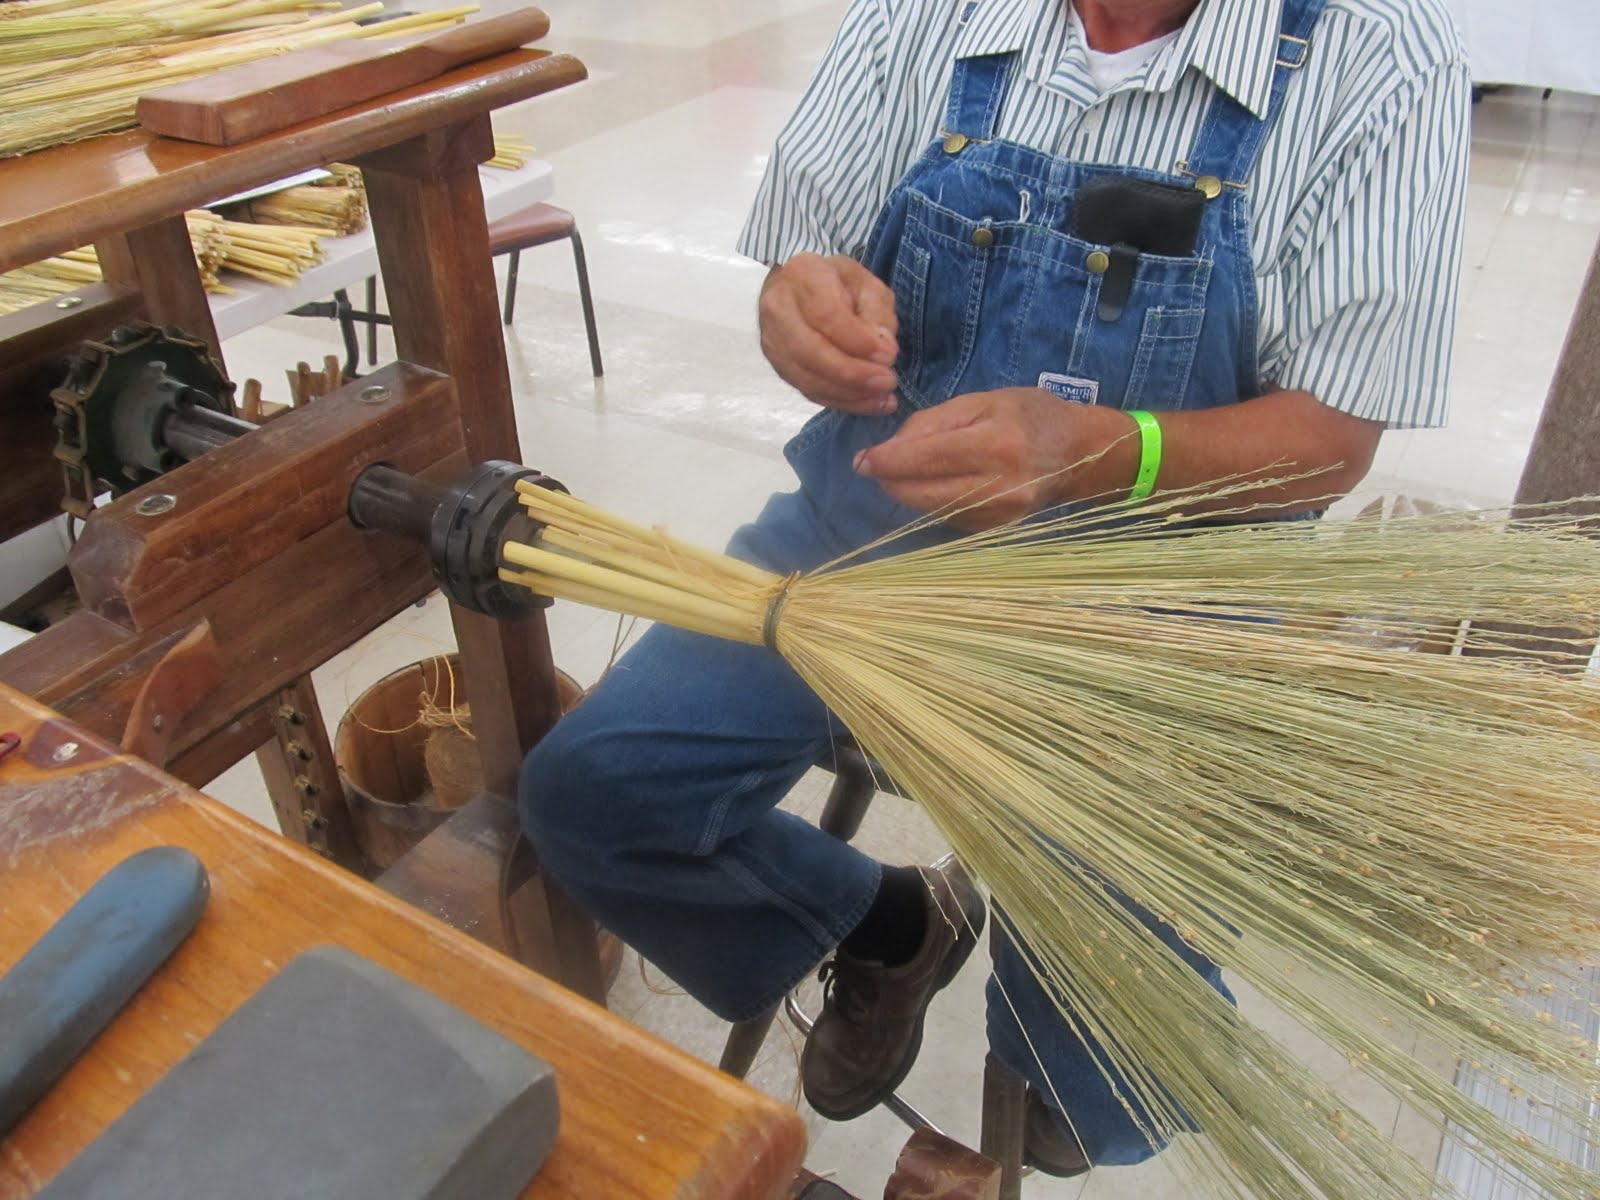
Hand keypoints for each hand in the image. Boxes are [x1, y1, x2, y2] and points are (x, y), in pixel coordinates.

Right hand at [758, 253, 900, 414]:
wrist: (797, 287)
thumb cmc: (837, 283)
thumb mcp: (866, 283)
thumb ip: (877, 312)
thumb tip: (883, 349)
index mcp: (802, 275)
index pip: (826, 315)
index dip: (859, 341)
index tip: (889, 355)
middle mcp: (779, 308)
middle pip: (811, 352)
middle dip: (853, 373)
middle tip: (888, 381)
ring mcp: (773, 341)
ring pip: (807, 378)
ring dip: (850, 394)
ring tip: (884, 397)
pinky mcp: (778, 366)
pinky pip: (808, 391)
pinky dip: (841, 402)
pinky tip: (869, 403)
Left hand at [854, 389, 1134, 529]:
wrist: (1083, 454)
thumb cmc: (1032, 416)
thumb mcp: (984, 401)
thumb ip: (933, 422)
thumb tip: (888, 449)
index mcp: (996, 444)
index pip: (924, 459)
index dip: (885, 461)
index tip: (861, 460)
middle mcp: (998, 486)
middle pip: (920, 493)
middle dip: (889, 480)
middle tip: (873, 465)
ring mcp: (998, 515)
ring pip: (929, 510)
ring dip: (906, 492)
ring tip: (901, 471)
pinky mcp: (995, 530)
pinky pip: (946, 518)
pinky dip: (930, 502)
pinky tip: (931, 485)